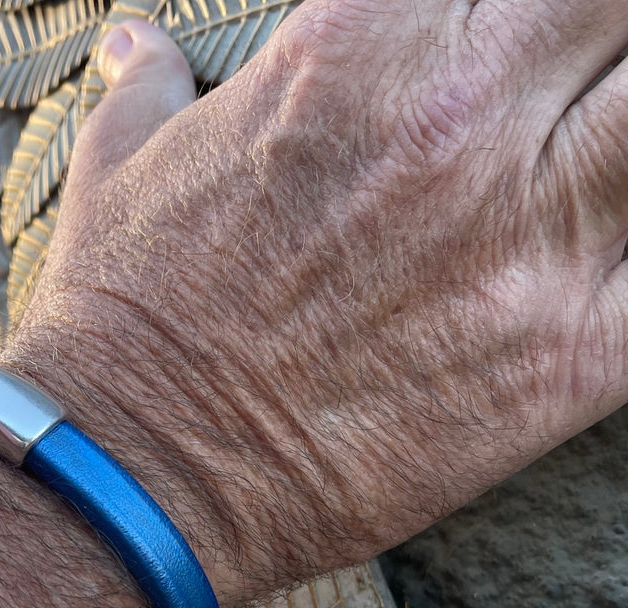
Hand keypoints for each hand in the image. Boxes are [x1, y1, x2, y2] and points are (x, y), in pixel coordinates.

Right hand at [8, 4, 627, 607]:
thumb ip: (155, 87)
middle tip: (564, 95)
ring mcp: (530, 241)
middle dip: (599, 46)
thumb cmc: (119, 321)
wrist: (133, 472)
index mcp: (357, 47)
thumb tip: (137, 46)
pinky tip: (615, 272)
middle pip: (619, 15)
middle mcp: (463, 121)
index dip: (526, 11)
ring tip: (589, 169)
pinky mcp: (567, 362)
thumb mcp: (120, 169)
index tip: (509, 42)